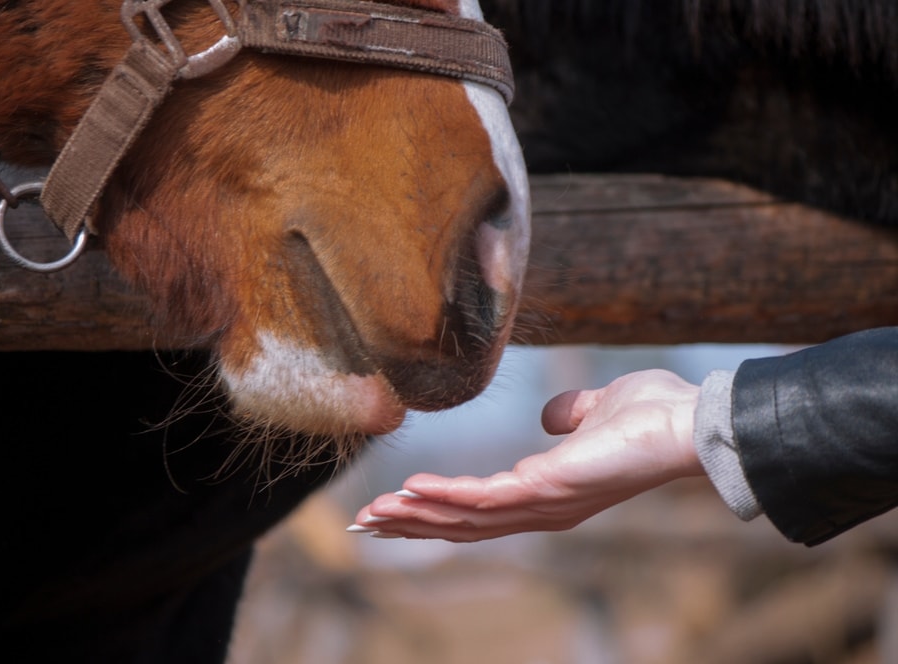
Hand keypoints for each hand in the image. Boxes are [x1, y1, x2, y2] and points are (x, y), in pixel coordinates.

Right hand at [348, 369, 704, 541]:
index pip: (479, 510)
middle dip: (412, 526)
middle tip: (365, 525)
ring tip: (373, 514)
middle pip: (463, 525)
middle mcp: (540, 508)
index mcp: (547, 491)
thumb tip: (551, 417)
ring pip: (465, 519)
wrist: (691, 423)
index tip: (394, 508)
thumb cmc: (653, 416)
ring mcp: (542, 503)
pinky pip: (485, 499)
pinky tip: (412, 490)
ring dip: (417, 517)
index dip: (434, 512)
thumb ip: (569, 415)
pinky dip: (446, 496)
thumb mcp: (598, 411)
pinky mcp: (547, 490)